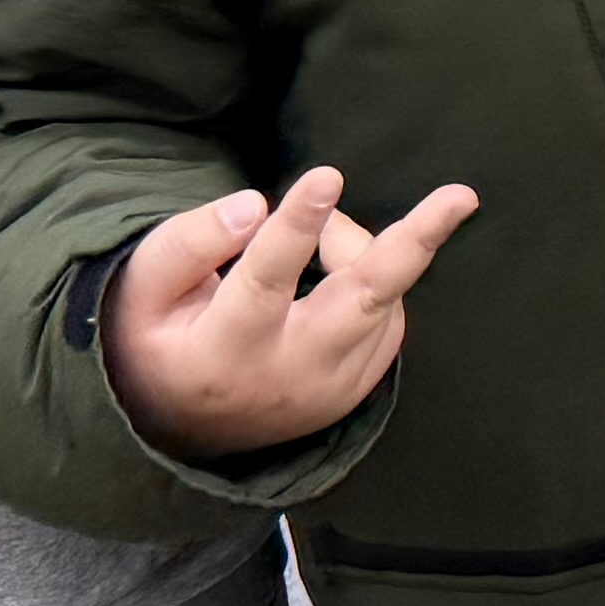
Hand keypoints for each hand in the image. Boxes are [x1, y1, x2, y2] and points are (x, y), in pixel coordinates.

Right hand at [98, 164, 480, 457]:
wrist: (177, 428)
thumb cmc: (158, 340)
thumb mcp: (143, 292)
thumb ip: (189, 244)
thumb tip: (254, 204)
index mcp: (224, 352)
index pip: (266, 281)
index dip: (296, 228)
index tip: (326, 176)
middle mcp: (289, 375)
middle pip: (365, 301)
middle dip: (413, 243)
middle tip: (461, 197)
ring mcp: (332, 389)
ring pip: (380, 298)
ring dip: (361, 247)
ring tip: (316, 232)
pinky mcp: (357, 389)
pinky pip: (387, 318)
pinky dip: (370, 278)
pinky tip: (331, 269)